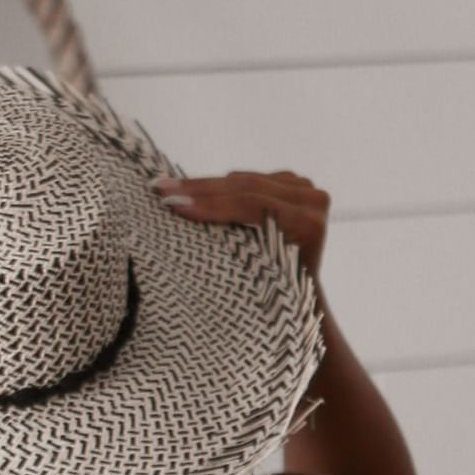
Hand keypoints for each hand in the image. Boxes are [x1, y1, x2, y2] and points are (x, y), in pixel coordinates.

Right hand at [151, 169, 328, 279]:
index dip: (211, 205)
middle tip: (162, 189)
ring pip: (242, 180)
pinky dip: (216, 186)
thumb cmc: (277, 294)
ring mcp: (303, 187)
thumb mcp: (256, 275)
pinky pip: (246, 180)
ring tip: (165, 186)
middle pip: (246, 187)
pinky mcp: (290, 182)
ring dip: (201, 185)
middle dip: (198, 190)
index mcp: (309, 223)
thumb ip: (235, 248)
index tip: (175, 206)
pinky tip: (186, 187)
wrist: (302, 290)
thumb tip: (187, 221)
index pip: (252, 206)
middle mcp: (312, 200)